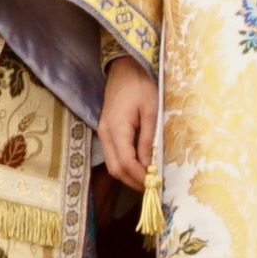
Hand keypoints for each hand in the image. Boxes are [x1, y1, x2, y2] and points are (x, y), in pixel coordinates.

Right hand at [100, 56, 159, 194]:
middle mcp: (105, 133)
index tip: (154, 184)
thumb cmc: (141, 86)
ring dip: (128, 175)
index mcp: (116, 128)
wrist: (124, 69)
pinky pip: (113, 155)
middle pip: (115, 168)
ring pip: (112, 164)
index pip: (125, 162)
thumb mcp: (151, 111)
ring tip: (147, 180)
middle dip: (132, 181)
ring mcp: (102, 133)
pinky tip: (139, 166)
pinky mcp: (105, 131)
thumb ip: (148, 139)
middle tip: (151, 188)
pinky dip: (125, 165)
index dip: (139, 176)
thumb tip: (149, 165)